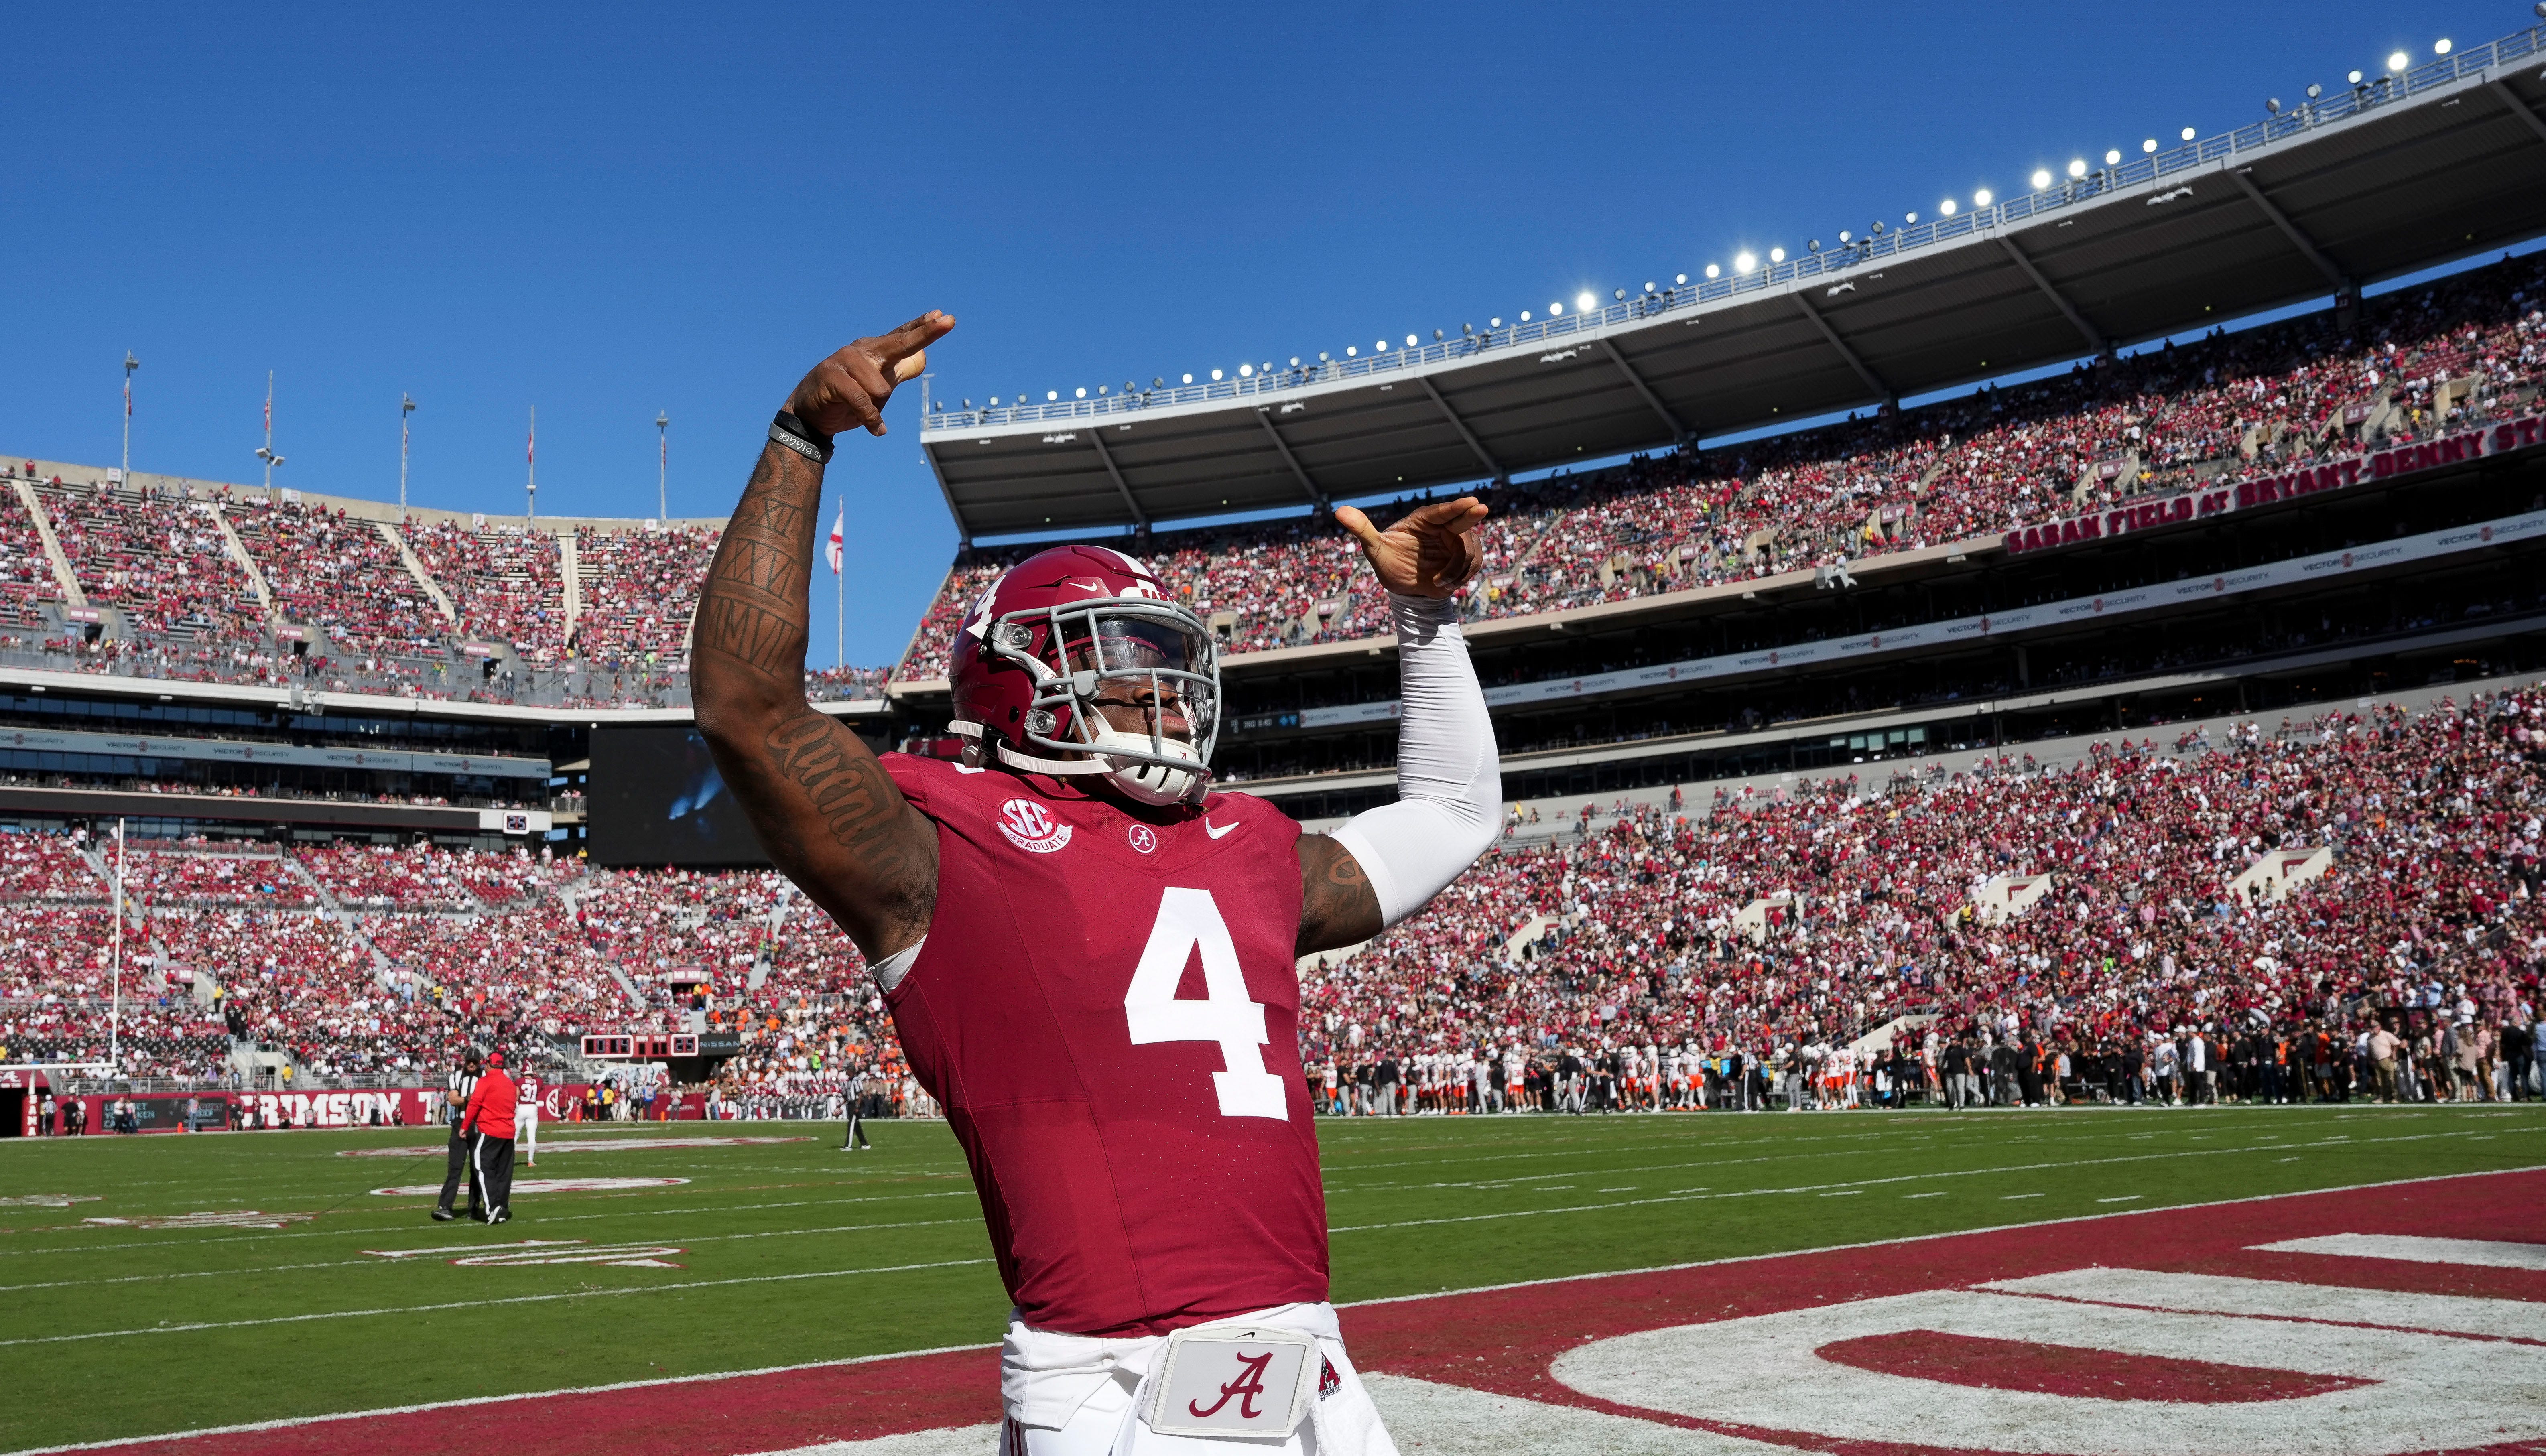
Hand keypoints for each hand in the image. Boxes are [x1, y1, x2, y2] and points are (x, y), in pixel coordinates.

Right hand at [785, 311, 956, 437]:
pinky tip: (874, 428)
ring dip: (875, 409)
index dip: (924, 327)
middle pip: (899, 343)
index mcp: (873, 351)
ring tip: (859, 410)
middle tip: (949, 320)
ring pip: (881, 389)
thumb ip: (897, 372)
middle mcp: (861, 350)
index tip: (945, 317)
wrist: (809, 415)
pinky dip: (871, 419)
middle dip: (925, 334)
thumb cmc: (845, 399)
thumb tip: (922, 358)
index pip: (902, 337)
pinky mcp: (832, 376)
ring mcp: (844, 360)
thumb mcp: (876, 387)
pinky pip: (864, 402)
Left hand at [1335, 496, 1488, 596]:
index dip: (1455, 506)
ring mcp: (1456, 541)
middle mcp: (1442, 527)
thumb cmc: (1387, 563)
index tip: (1471, 500)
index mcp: (1422, 520)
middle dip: (1471, 514)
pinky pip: (1474, 563)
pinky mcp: (1466, 557)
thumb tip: (1339, 510)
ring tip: (1437, 582)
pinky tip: (1444, 584)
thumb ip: (1361, 529)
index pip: (1440, 511)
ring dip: (1456, 568)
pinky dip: (1462, 576)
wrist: (1404, 588)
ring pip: (1469, 547)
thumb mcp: (1374, 548)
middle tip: (1480, 508)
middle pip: (1462, 519)